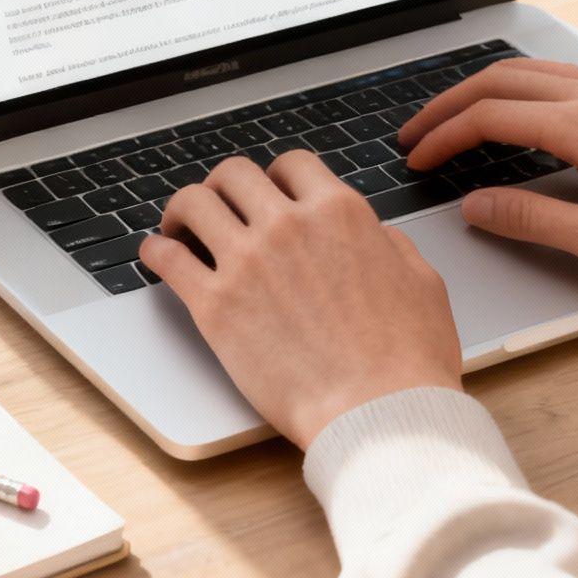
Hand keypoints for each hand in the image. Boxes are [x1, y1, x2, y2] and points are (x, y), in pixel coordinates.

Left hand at [139, 154, 463, 448]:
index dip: (276, 177)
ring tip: (179, 226)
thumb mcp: (422, 283)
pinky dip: (155, 251)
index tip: (268, 193)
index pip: (291, 165)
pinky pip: (168, 259)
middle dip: (224, 187)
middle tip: (219, 206)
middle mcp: (288, 225)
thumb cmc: (407, 360)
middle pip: (234, 175)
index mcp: (339, 213)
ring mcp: (247, 262)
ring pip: (194, 202)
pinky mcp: (215, 306)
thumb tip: (377, 236)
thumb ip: (393, 247)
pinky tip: (155, 255)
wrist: (379, 413)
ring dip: (183, 210)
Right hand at [397, 59, 577, 301]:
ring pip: (538, 72)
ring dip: (489, 91)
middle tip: (417, 134)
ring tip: (458, 119)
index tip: (417, 159)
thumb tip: (474, 205)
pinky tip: (524, 118)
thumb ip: (529, 218)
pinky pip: (570, 80)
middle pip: (505, 78)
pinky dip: (527, 90)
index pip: (491, 116)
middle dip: (452, 103)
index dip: (444, 136)